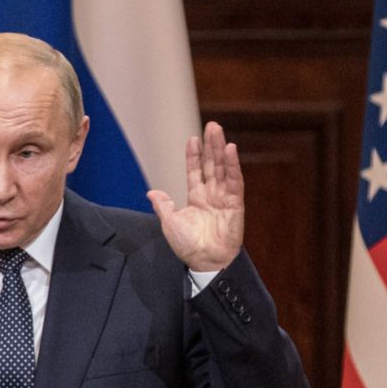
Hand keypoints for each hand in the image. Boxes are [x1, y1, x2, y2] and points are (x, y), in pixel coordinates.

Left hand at [148, 121, 244, 272]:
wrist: (205, 262)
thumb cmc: (188, 246)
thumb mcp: (170, 223)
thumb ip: (163, 206)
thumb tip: (151, 191)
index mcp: (196, 197)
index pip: (195, 171)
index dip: (193, 155)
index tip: (192, 139)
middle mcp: (211, 194)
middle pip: (211, 164)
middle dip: (211, 145)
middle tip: (211, 125)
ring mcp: (224, 197)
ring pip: (222, 168)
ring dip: (221, 149)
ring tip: (218, 131)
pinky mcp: (235, 203)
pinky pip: (234, 181)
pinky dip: (233, 166)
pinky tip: (231, 150)